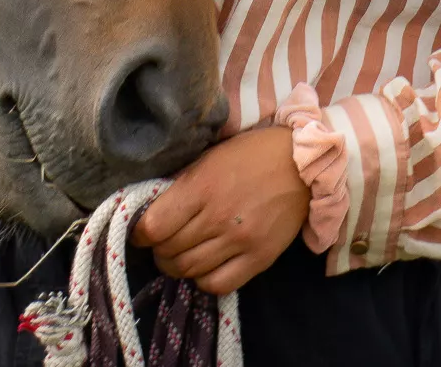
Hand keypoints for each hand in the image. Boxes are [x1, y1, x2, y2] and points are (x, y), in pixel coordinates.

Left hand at [132, 126, 306, 294]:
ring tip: (180, 256)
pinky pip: (219, 285)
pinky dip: (204, 280)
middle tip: (161, 244)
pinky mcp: (259, 259)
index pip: (154, 227)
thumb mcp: (208, 159)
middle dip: (158, 251)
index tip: (141, 232)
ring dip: (177, 267)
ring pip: (190, 271)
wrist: (300, 164)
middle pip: (169, 252)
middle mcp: (218, 218)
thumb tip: (153, 209)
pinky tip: (204, 267)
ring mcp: (240, 242)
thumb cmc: (250, 155)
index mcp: (201, 188)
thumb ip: (182, 185)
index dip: (140, 233)